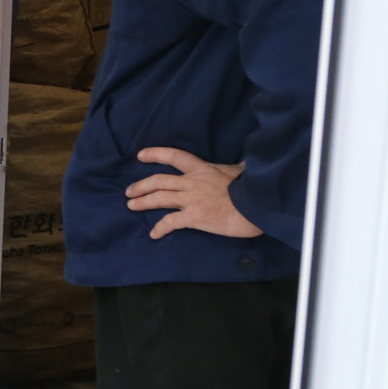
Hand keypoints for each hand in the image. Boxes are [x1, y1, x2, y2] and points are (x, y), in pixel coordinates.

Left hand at [125, 147, 263, 239]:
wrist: (259, 205)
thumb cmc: (253, 188)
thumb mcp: (241, 171)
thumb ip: (235, 168)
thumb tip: (244, 164)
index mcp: (202, 168)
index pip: (174, 155)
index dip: (156, 154)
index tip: (140, 155)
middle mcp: (192, 182)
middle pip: (158, 180)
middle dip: (141, 185)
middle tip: (129, 192)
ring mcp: (191, 199)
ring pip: (159, 198)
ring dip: (142, 202)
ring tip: (131, 206)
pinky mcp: (194, 217)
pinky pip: (170, 222)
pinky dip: (160, 228)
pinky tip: (154, 234)